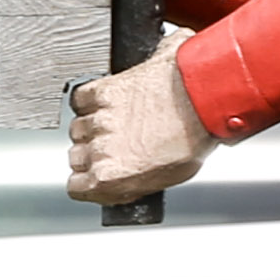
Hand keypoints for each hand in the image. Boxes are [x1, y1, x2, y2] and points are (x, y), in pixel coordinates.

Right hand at [67, 56, 212, 203]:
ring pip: (78, 129)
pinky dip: (90, 102)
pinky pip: (80, 100)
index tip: (96, 176)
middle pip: (76, 157)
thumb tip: (120, 183)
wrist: (203, 99)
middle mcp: (98, 150)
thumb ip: (133, 183)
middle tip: (117, 147)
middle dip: (93, 155)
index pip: (76, 187)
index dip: (88, 181)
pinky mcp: (100, 92)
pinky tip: (110, 104)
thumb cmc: (194, 137)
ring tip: (120, 122)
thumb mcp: (169, 177)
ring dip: (93, 127)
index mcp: (111, 177)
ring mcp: (98, 120)